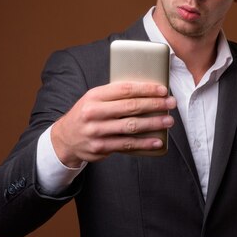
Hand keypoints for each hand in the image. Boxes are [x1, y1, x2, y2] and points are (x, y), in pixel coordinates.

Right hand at [50, 82, 175, 166]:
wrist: (65, 138)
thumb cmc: (87, 113)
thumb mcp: (94, 98)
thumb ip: (115, 94)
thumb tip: (147, 89)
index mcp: (94, 96)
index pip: (125, 89)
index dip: (146, 89)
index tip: (162, 90)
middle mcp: (94, 112)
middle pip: (131, 107)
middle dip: (155, 104)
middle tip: (171, 103)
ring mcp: (97, 131)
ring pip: (131, 126)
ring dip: (153, 123)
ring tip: (168, 121)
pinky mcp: (101, 147)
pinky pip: (127, 145)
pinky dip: (144, 143)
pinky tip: (158, 141)